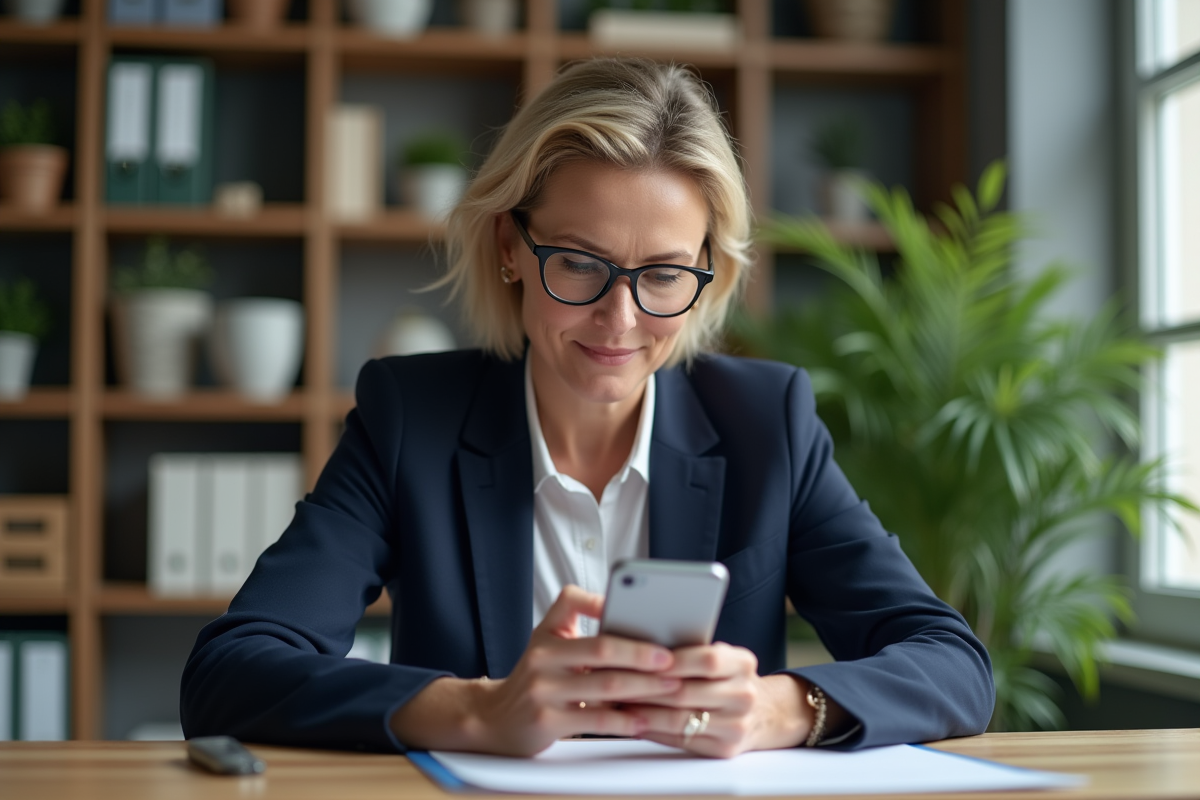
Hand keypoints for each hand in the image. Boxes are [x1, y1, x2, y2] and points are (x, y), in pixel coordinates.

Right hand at [390, 585, 679, 755]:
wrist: (495, 718)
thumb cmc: (534, 678)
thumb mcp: (546, 642)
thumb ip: (580, 628)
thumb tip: (628, 618)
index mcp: (546, 635)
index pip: (574, 605)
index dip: (606, 605)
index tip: (645, 617)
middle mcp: (542, 659)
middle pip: (602, 650)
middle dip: (643, 655)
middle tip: (672, 659)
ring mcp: (543, 691)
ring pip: (605, 686)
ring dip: (644, 687)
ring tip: (671, 687)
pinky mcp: (547, 722)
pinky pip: (595, 721)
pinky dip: (624, 720)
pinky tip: (644, 719)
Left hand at [623, 643, 811, 757]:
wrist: (764, 714)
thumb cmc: (727, 679)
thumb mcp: (722, 658)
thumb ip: (693, 650)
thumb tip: (644, 644)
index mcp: (743, 663)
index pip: (706, 659)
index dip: (670, 659)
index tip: (639, 657)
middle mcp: (744, 695)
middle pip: (686, 692)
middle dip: (646, 688)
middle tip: (615, 681)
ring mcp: (737, 725)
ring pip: (679, 719)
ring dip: (643, 711)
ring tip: (617, 702)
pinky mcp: (725, 749)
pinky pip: (681, 740)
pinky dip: (653, 730)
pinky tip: (634, 722)